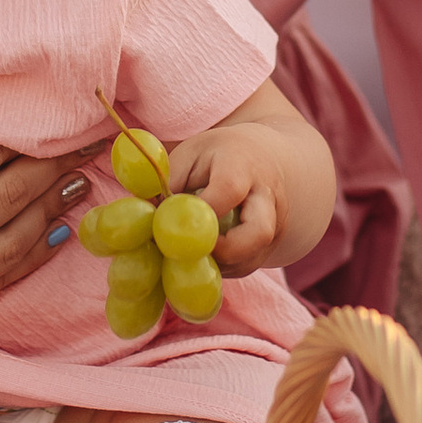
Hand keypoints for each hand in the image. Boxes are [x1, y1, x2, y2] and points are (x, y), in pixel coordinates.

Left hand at [173, 126, 294, 274]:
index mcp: (243, 166)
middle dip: (221, 251)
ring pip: (252, 257)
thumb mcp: (189, 154)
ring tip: (189, 254)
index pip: (227, 191)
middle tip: (189, 251)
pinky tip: (202, 257)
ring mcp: (275, 223)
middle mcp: (267, 196)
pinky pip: (246, 265)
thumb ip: (170, 182)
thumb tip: (146, 218)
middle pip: (258, 232)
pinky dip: (221, 268)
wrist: (261, 158)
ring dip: (217, 264)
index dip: (198, 214)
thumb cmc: (217, 155)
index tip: (170, 226)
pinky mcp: (272, 244)